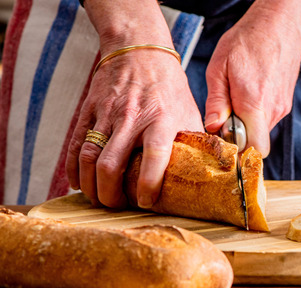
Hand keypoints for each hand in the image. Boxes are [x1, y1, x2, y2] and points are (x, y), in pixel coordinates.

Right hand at [65, 49, 202, 208]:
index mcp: (162, 120)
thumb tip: (211, 171)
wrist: (138, 51)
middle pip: (111, 164)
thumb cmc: (169, 87)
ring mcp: (107, 114)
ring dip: (90, 184)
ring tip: (98, 199)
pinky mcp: (89, 110)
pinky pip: (75, 143)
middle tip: (116, 206)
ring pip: (89, 157)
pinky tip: (77, 182)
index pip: (154, 156)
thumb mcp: (189, 112)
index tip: (146, 202)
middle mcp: (132, 118)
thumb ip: (196, 141)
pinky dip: (72, 167)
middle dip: (110, 193)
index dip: (149, 183)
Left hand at [203, 0, 300, 155]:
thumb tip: (212, 126)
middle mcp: (272, 110)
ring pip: (260, 132)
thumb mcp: (220, 67)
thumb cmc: (249, 41)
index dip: (238, 153)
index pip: (253, 149)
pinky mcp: (284, 104)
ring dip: (245, 125)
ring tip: (235, 101)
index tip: (222, 143)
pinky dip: (254, 116)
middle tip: (223, 119)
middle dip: (237, 137)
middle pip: (254, 143)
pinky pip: (266, 121)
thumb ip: (216, 100)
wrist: (280, 26)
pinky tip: (246, 96)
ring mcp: (281, 108)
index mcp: (254, 103)